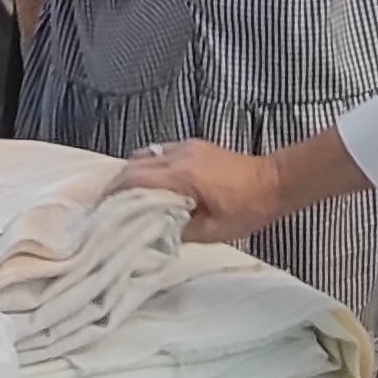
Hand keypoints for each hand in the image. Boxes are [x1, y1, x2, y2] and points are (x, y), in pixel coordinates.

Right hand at [118, 138, 290, 244]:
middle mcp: (180, 155)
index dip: (113, 193)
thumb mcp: (214, 231)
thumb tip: (154, 231)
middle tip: (110, 205)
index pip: (134, 178)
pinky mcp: (194, 146)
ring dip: (133, 173)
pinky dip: (149, 167)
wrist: (275, 182)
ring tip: (129, 197)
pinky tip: (154, 185)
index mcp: (182, 174)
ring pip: (145, 155)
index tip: (102, 208)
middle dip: (118, 183)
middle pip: (134, 163)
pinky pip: (160, 153)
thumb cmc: (248, 208)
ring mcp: (187, 147)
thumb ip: (180, 230)